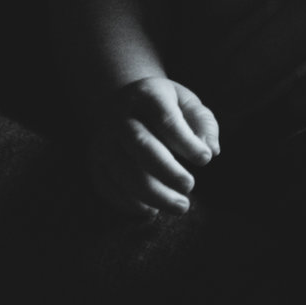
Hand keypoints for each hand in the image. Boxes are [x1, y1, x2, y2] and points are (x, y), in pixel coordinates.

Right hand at [87, 76, 221, 216]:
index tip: (205, 159)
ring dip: (154, 195)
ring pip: (124, 171)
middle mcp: (119, 116)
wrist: (123, 105)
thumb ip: (204, 124)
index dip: (186, 142)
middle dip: (168, 171)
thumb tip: (211, 150)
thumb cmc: (164, 108)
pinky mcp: (94, 161)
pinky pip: (108, 186)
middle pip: (141, 145)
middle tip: (189, 186)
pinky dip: (131, 203)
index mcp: (146, 95)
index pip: (166, 119)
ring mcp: (103, 140)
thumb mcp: (187, 104)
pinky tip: (152, 209)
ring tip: (180, 205)